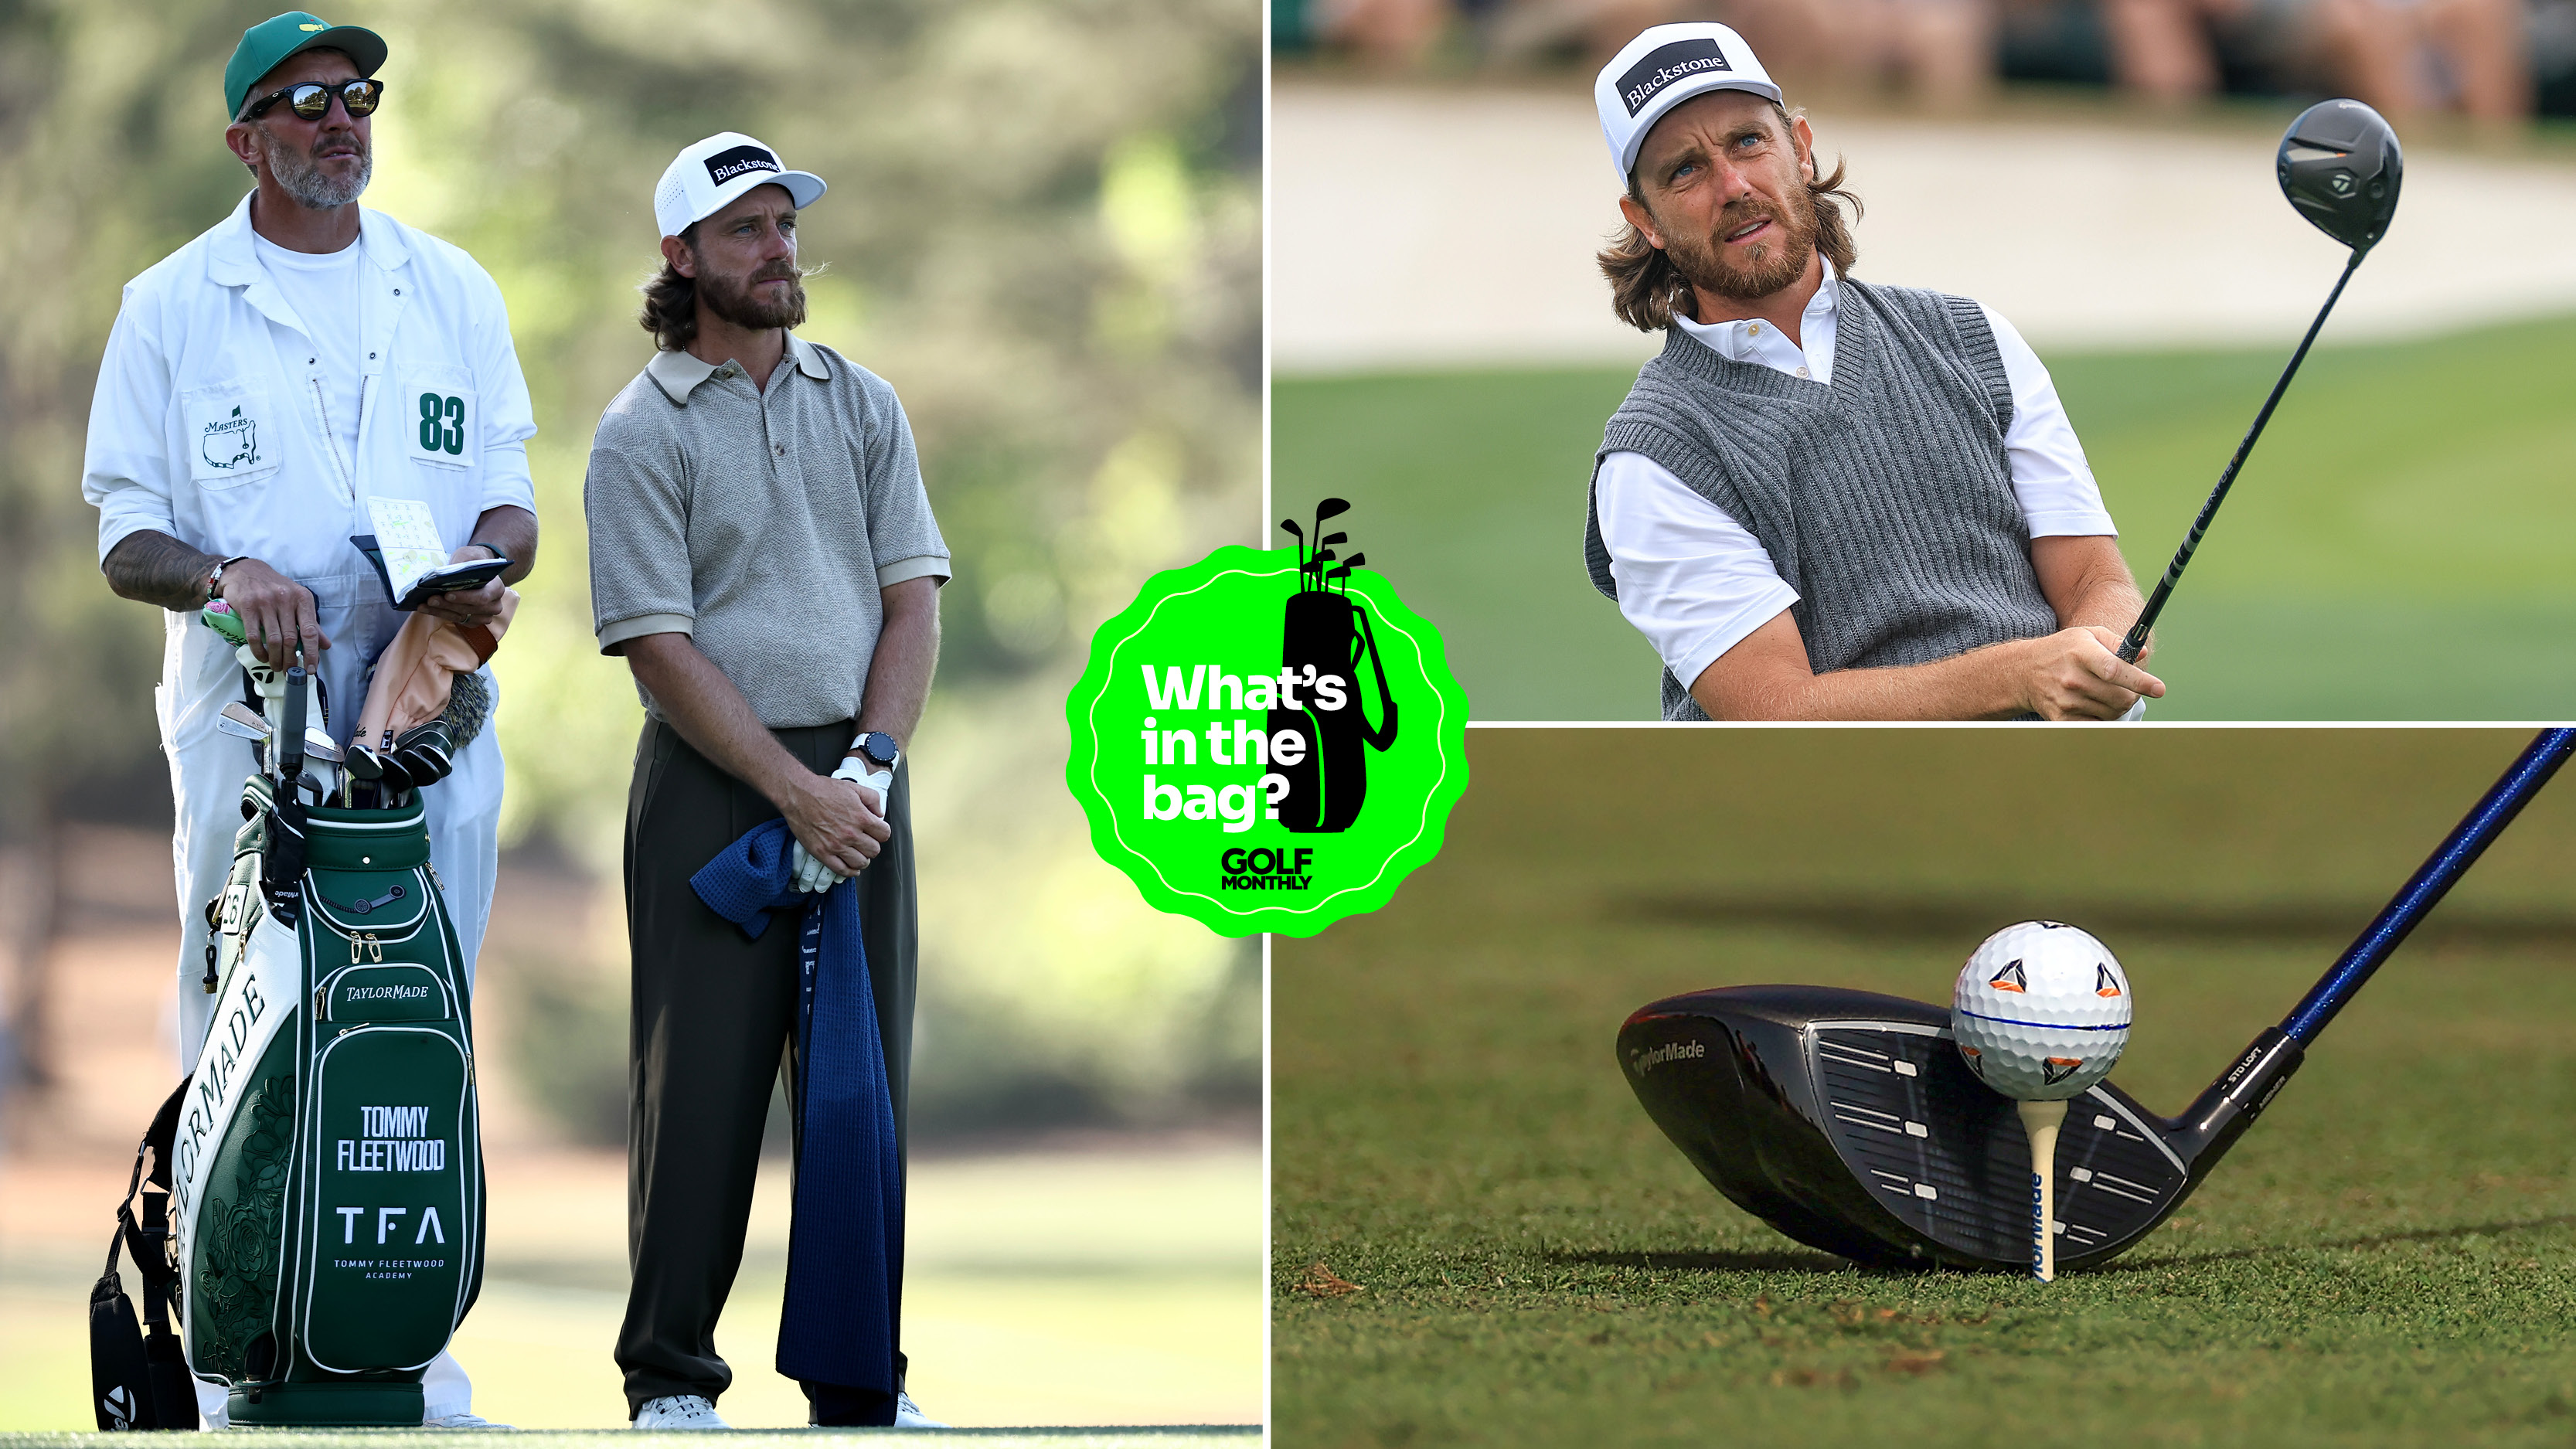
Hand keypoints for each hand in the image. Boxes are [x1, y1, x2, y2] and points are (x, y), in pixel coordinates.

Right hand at [214, 557, 328, 667]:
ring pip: (273, 639)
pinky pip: (254, 635)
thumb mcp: (297, 601)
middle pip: (291, 639)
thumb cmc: (275, 588)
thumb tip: (326, 645)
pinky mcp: (247, 606)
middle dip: (291, 660)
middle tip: (290, 672)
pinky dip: (259, 651)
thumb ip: (311, 623)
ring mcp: (265, 602)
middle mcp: (285, 599)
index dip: (312, 653)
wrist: (246, 571)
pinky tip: (262, 657)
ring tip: (276, 667)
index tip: (311, 669)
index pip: (310, 631)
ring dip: (275, 658)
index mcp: (302, 599)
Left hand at [419, 545, 506, 627]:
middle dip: (448, 605)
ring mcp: (484, 615)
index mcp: (496, 588)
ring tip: (423, 604)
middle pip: (470, 609)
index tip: (447, 594)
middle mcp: (493, 605)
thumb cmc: (473, 561)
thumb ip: (463, 563)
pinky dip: (440, 614)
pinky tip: (426, 608)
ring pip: (461, 617)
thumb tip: (449, 574)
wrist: (476, 570)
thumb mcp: (469, 555)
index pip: (482, 597)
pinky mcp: (473, 621)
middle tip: (430, 599)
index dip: (465, 597)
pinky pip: (456, 620)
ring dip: (441, 611)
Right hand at [780, 770, 889, 883]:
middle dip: (873, 845)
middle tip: (866, 841)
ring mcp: (836, 845)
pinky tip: (852, 867)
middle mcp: (850, 833)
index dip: (882, 832)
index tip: (877, 832)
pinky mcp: (822, 853)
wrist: (798, 794)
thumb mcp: (854, 787)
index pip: (884, 834)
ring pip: (861, 863)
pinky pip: (842, 870)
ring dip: (863, 859)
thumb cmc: (823, 790)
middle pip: (874, 850)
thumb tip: (879, 813)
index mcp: (860, 817)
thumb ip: (872, 799)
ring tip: (859, 853)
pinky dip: (850, 871)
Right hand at [2018, 627, 2165, 720]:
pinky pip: (2096, 725)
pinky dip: (2103, 719)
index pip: (2115, 670)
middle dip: (2131, 695)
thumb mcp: (2088, 635)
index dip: (2140, 681)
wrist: (2025, 672)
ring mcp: (2066, 701)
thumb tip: (2141, 654)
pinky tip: (2095, 707)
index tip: (2158, 689)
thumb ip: (2117, 642)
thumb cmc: (2063, 651)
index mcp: (2081, 653)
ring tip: (2106, 695)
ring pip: (2112, 713)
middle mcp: (2072, 678)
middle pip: (2120, 698)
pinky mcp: (2061, 718)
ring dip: (2117, 707)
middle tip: (2128, 689)